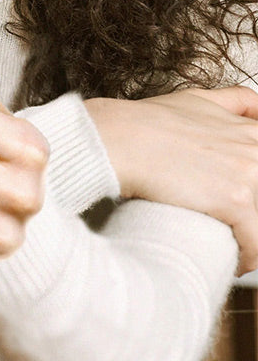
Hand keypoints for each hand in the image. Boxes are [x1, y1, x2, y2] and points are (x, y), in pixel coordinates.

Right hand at [86, 87, 257, 274]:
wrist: (117, 138)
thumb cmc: (144, 122)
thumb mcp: (194, 99)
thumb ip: (232, 101)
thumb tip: (255, 105)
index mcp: (249, 130)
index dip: (251, 186)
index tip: (243, 199)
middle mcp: (255, 149)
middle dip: (251, 212)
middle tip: (233, 223)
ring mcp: (249, 174)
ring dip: (252, 237)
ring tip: (235, 248)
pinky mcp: (236, 200)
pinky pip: (256, 244)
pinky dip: (248, 258)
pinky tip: (234, 261)